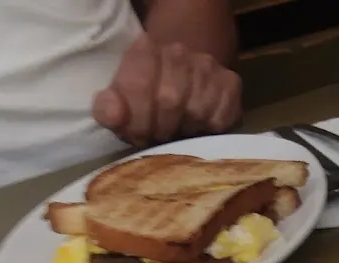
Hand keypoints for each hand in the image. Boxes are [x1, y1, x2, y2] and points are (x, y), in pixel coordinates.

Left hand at [92, 34, 241, 147]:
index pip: (139, 87)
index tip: (139, 134)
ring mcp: (207, 67)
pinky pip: (219, 120)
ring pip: (195, 113)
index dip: (137, 121)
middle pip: (169, 101)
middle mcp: (178, 52)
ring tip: (178, 130)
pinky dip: (207, 130)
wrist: (184, 75)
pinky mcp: (230, 84)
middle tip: (159, 136)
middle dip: (160, 129)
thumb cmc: (147, 98)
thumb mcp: (121, 102)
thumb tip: (112, 114)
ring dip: (184, 131)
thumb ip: (109, 109)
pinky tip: (199, 126)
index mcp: (145, 50)